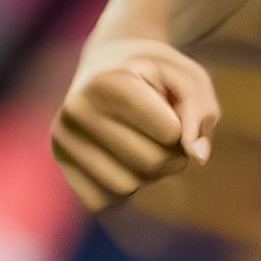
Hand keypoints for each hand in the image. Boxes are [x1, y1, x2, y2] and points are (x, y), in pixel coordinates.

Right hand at [49, 34, 219, 212]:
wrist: (106, 60)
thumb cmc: (154, 72)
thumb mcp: (187, 76)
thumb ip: (201, 110)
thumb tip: (198, 158)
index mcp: (108, 81)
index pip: (171, 132)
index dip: (184, 126)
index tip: (172, 109)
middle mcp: (76, 109)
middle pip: (151, 163)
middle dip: (173, 155)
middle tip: (169, 136)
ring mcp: (63, 136)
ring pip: (126, 187)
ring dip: (149, 175)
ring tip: (145, 145)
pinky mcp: (60, 160)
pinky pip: (102, 201)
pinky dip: (122, 189)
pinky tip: (122, 161)